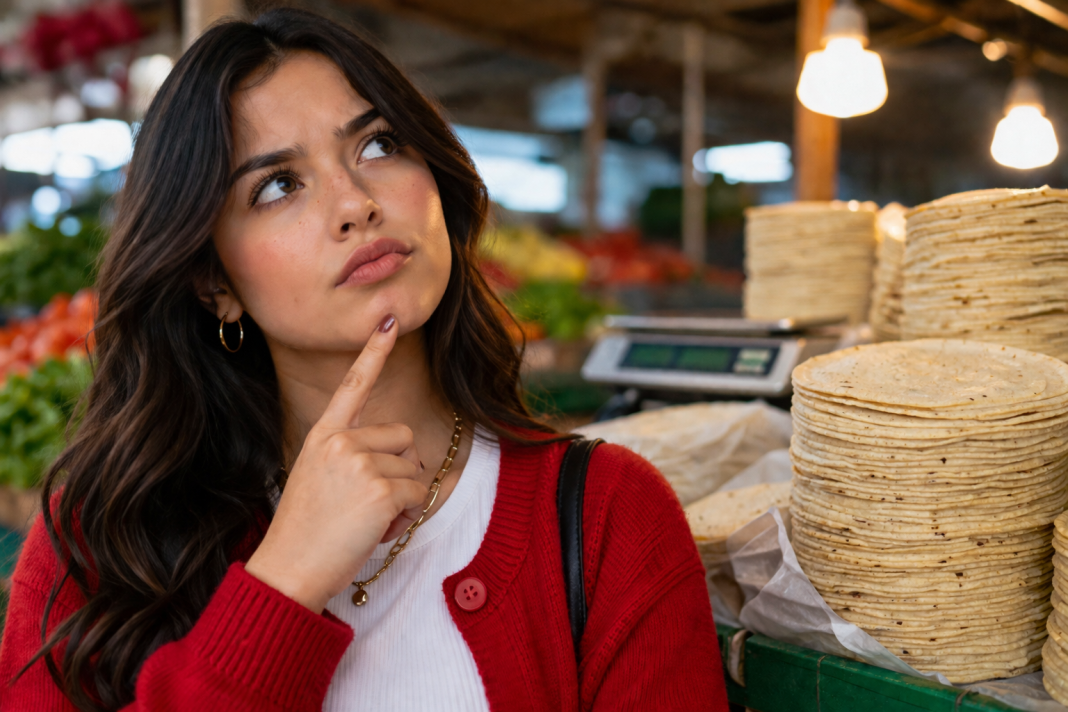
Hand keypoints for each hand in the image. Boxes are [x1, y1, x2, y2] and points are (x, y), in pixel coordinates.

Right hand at [245, 314, 427, 612]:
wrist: (289, 569)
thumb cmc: (305, 531)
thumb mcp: (318, 477)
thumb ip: (349, 456)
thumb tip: (399, 452)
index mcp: (323, 435)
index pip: (353, 385)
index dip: (373, 352)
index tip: (388, 320)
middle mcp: (341, 441)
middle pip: (405, 437)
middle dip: (399, 469)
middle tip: (367, 503)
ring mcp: (360, 463)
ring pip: (414, 468)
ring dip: (403, 496)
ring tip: (366, 519)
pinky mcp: (381, 489)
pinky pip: (418, 495)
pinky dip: (406, 517)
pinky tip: (374, 531)